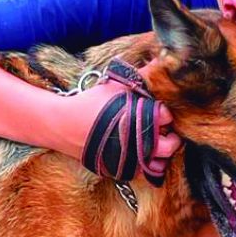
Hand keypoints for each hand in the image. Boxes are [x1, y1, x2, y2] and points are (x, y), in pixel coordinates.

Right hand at [57, 77, 181, 178]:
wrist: (64, 124)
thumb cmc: (90, 102)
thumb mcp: (116, 85)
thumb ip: (139, 77)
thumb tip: (158, 62)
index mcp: (143, 118)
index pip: (167, 117)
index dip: (164, 113)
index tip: (157, 111)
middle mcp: (140, 142)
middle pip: (170, 145)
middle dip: (171, 137)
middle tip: (164, 130)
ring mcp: (131, 159)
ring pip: (159, 164)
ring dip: (161, 154)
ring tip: (154, 144)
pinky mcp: (121, 170)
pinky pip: (144, 174)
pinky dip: (147, 166)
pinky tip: (142, 155)